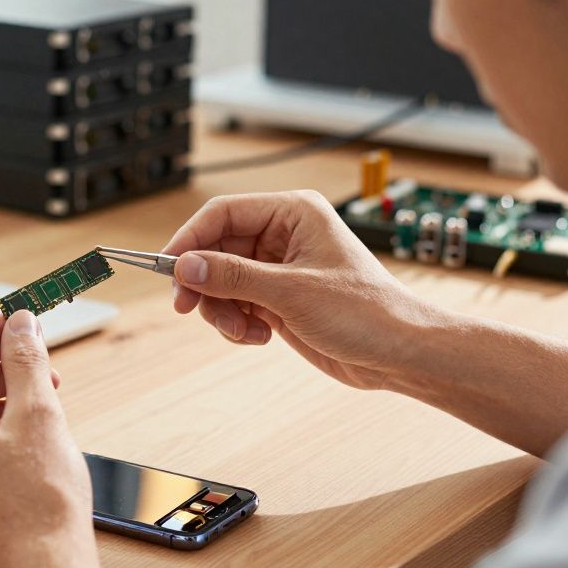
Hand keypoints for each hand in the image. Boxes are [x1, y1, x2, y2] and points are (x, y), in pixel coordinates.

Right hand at [163, 191, 440, 389]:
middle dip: (205, 282)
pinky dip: (237, 322)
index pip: (223, 213)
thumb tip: (185, 265)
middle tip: (189, 307)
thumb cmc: (366, 312)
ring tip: (242, 331)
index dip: (190, 238)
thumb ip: (233, 276)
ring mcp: (280, 268)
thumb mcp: (291, 292)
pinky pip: (236, 303)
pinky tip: (259, 336)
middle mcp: (284, 235)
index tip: (168, 268)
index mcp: (293, 213)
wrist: (398, 354)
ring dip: (222, 308)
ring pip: (222, 279)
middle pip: (216, 248)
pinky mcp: (278, 298)